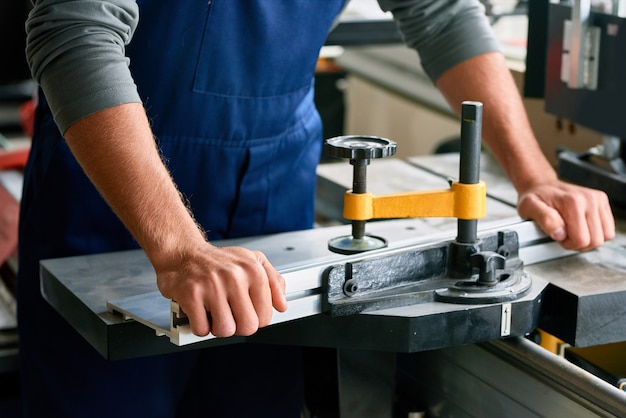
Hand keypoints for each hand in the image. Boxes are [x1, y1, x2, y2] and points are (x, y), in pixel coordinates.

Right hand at [156, 243, 286, 337]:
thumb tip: (282, 305)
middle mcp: (235, 276)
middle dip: (237, 326)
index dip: (254, 319)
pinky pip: (201, 329)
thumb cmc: (218, 261)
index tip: (245, 311)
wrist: (184, 253)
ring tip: (214, 312)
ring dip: (218, 327)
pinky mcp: (191, 294)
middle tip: (229, 314)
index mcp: (253, 270)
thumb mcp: (253, 261)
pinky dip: (200, 326)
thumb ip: (273, 282)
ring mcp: (212, 285)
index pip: (265, 316)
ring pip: (225, 330)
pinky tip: (200, 311)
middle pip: (248, 327)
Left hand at [517, 180, 614, 250]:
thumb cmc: (536, 198)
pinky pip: (609, 229)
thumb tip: (559, 233)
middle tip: (565, 234)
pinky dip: (597, 233)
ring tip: (574, 231)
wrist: (542, 185)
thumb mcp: (529, 208)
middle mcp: (589, 199)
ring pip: (606, 236)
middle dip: (579, 243)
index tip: (559, 236)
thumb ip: (545, 220)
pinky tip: (583, 227)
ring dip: (590, 239)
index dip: (568, 244)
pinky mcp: (603, 202)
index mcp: (573, 201)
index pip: (581, 239)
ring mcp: (598, 199)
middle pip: (596, 240)